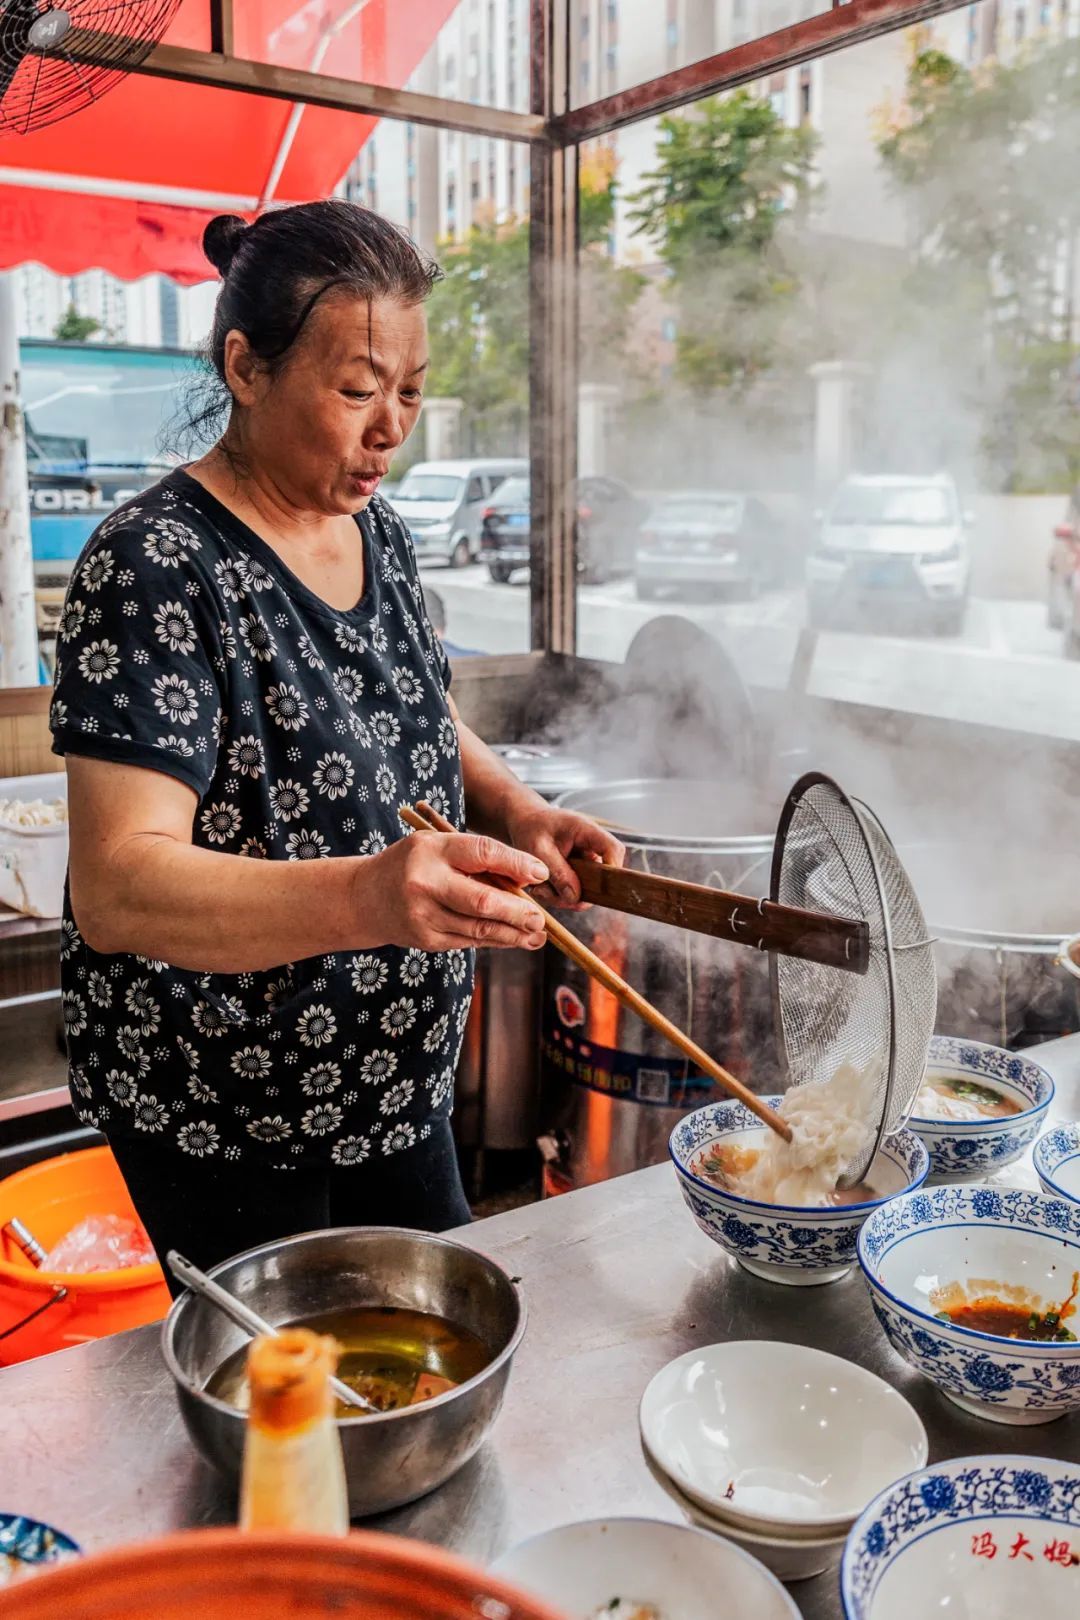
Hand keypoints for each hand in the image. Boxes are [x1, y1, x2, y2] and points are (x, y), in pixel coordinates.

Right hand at [360, 830, 550, 951]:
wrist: (365, 897)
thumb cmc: (411, 865)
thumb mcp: (437, 847)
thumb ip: (475, 859)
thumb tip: (525, 878)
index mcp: (431, 850)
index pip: (482, 853)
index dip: (516, 863)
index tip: (539, 873)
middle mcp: (425, 883)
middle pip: (482, 901)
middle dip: (518, 912)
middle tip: (541, 919)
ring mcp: (423, 915)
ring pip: (478, 928)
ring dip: (513, 934)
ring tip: (537, 934)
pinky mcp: (426, 940)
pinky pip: (468, 942)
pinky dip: (494, 941)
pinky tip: (514, 939)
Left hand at [504, 800, 625, 908]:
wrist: (525, 822)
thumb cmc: (531, 828)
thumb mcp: (538, 850)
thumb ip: (558, 872)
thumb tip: (575, 897)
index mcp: (586, 830)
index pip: (613, 849)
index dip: (611, 870)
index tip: (594, 890)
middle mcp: (592, 846)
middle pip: (603, 876)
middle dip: (579, 893)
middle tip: (553, 895)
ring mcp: (586, 860)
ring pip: (588, 888)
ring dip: (564, 896)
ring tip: (540, 889)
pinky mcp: (579, 871)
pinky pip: (576, 890)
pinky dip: (559, 894)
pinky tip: (542, 888)